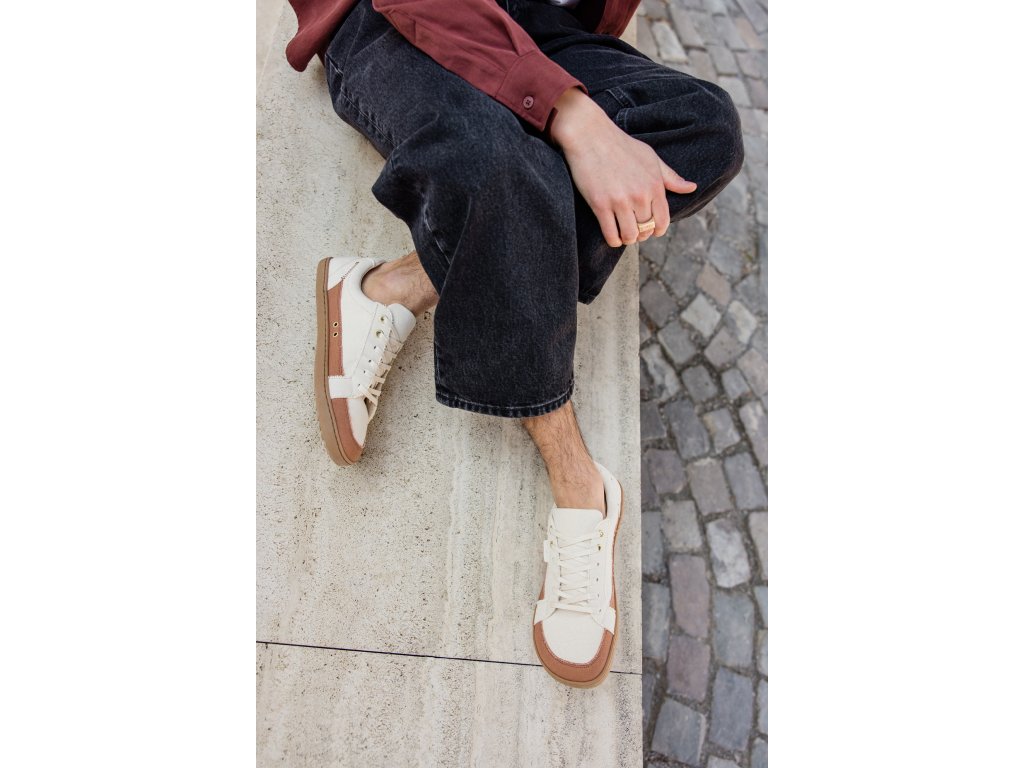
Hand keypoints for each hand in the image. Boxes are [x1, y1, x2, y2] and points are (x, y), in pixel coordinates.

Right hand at [549, 87, 696, 246]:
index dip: (658, 230)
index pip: (663, 220)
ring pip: (630, 235)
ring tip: (623, 233)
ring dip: (627, 239)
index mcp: (655, 185)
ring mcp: (620, 201)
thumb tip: (692, 188)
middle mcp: (640, 195)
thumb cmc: (621, 145)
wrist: (590, 135)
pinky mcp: (600, 205)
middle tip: (633, 230)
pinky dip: (613, 240)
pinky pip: (611, 234)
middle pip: (646, 229)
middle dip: (641, 234)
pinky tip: (612, 235)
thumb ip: (671, 177)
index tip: (650, 230)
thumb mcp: (650, 158)